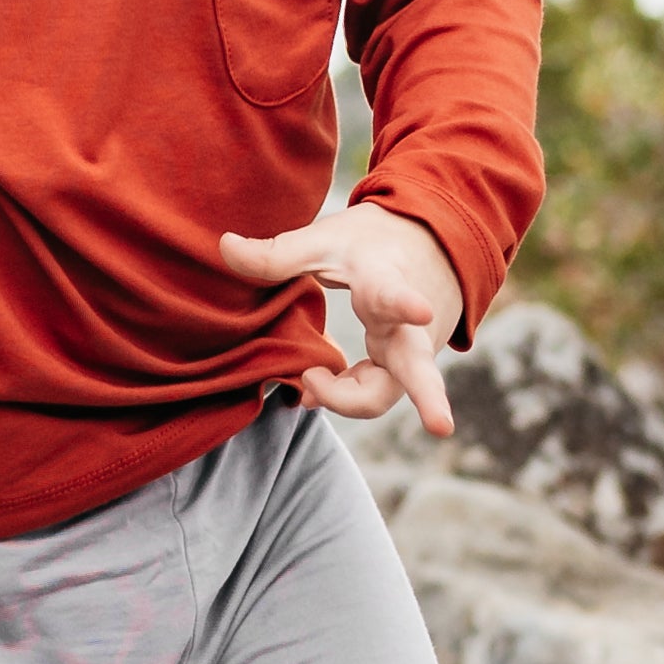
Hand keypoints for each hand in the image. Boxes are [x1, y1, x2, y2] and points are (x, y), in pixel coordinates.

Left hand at [220, 201, 462, 433]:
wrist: (425, 243)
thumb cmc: (371, 242)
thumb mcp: (327, 239)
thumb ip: (278, 253)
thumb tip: (224, 247)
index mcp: (387, 281)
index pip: (395, 294)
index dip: (405, 303)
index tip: (419, 309)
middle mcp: (408, 324)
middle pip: (418, 364)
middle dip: (429, 395)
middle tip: (440, 425)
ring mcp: (411, 349)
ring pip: (396, 389)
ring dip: (355, 401)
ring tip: (307, 390)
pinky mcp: (404, 365)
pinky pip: (377, 390)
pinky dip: (345, 394)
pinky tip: (312, 389)